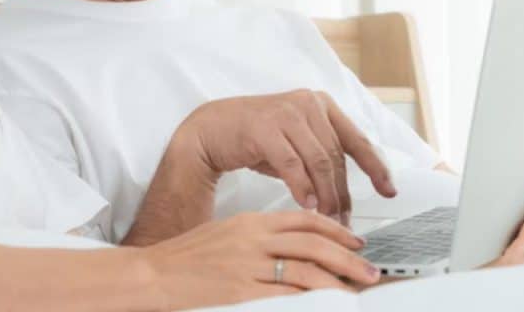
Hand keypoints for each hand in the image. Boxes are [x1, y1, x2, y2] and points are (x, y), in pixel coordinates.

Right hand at [142, 211, 379, 309]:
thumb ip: (261, 236)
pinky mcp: (239, 292)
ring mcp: (247, 266)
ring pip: (306, 270)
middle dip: (348, 257)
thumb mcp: (228, 232)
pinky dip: (310, 299)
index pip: (305, 220)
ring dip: (338, 280)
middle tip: (370, 269)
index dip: (336, 230)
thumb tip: (298, 248)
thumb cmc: (188, 256)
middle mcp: (253, 239)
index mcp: (251, 221)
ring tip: (357, 289)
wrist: (153, 273)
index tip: (357, 241)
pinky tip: (325, 302)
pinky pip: (285, 295)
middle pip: (313, 244)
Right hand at [174, 90, 396, 223]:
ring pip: (319, 161)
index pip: (356, 139)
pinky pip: (292, 164)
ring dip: (325, 195)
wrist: (211, 129)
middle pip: (336, 157)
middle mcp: (307, 103)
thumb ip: (320, 157)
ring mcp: (286, 112)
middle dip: (342, 194)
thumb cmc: (256, 139)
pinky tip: (306, 205)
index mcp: (320, 105)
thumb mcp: (296, 143)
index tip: (389, 191)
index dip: (376, 167)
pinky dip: (302, 187)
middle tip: (344, 222)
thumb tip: (345, 195)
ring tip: (327, 219)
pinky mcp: (265, 126)